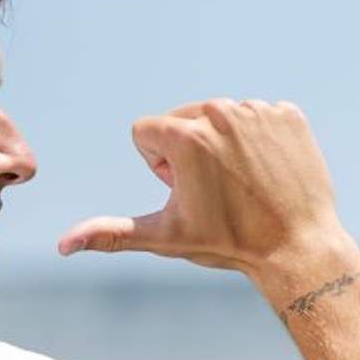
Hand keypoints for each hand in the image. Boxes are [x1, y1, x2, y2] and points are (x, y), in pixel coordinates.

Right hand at [57, 99, 359, 282]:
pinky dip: (258, 142)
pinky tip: (267, 173)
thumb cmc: (227, 244)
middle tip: (215, 191)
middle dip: (187, 153)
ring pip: (220, 118)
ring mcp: (259, 110)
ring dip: (222, 146)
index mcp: (185, 135)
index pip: (145, 133)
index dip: (157, 167)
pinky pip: (258, 117)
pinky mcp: (289, 114)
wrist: (297, 248)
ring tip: (242, 184)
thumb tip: (62, 246)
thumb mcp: (164, 237)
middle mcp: (221, 112)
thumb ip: (110, 234)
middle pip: (180, 121)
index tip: (185, 191)